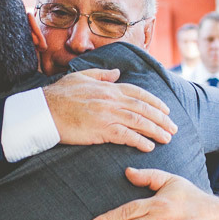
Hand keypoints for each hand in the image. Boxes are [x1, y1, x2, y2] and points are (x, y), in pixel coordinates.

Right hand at [44, 70, 177, 152]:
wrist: (44, 110)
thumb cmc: (59, 94)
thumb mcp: (81, 76)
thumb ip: (102, 75)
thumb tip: (117, 73)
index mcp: (108, 88)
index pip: (139, 93)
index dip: (155, 102)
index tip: (166, 110)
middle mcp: (111, 99)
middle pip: (144, 108)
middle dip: (162, 119)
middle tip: (173, 128)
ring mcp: (107, 114)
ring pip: (139, 122)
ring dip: (156, 131)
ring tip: (167, 138)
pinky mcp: (101, 130)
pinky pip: (126, 136)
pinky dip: (139, 141)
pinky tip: (148, 146)